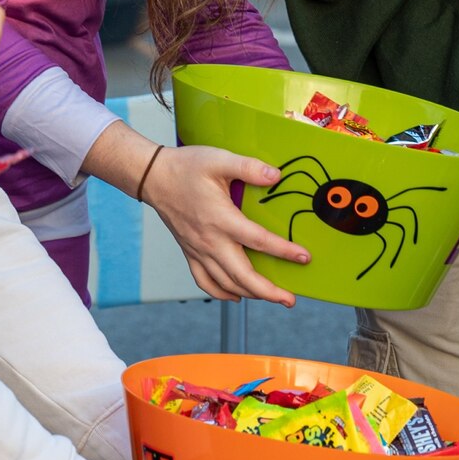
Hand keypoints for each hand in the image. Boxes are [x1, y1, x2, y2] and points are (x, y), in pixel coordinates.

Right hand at [143, 144, 311, 306]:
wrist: (154, 177)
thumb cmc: (186, 167)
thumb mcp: (219, 159)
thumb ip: (249, 167)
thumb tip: (275, 175)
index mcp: (221, 218)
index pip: (258, 240)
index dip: (284, 251)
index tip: (304, 257)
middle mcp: (210, 240)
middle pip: (242, 275)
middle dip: (269, 292)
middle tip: (290, 300)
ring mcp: (198, 250)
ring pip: (226, 283)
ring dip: (250, 295)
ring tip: (272, 298)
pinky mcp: (190, 252)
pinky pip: (205, 282)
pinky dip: (222, 293)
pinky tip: (237, 296)